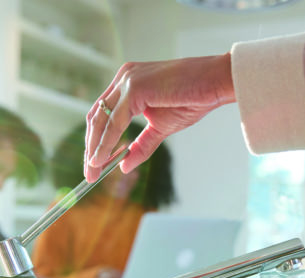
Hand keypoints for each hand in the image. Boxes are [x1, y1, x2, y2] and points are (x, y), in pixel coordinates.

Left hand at [84, 53, 234, 182]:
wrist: (215, 83)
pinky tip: (103, 159)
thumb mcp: (161, 128)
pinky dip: (107, 143)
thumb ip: (141, 145)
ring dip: (95, 148)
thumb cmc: (193, 99)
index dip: (95, 140)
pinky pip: (115, 122)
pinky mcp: (135, 88)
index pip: (102, 114)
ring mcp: (127, 80)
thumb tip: (124, 167)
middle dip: (90, 147)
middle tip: (89, 173)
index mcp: (127, 83)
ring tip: (93, 170)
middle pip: (96, 117)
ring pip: (101, 120)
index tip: (94, 164)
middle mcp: (123, 78)